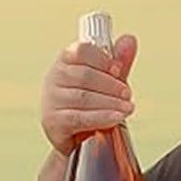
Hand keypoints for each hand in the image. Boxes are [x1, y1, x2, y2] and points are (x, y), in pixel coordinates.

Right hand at [39, 34, 137, 154]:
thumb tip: (129, 39)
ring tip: (127, 108)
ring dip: (110, 102)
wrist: (78, 141)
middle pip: (84, 75)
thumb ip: (117, 62)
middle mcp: (53, 78)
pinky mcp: (52, 121)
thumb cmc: (90, 106)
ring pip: (83, 97)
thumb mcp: (107, 82)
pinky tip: (116, 117)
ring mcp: (50, 100)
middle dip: (111, 85)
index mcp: (65, 61)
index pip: (80, 51)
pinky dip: (101, 117)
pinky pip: (79, 117)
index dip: (102, 59)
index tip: (118, 70)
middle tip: (127, 94)